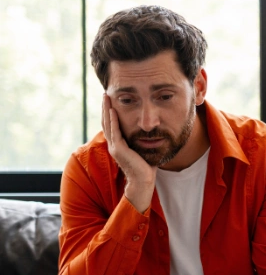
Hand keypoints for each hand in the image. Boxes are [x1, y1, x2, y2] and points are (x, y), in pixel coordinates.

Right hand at [102, 94, 155, 212]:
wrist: (144, 181)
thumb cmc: (146, 166)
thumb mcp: (143, 148)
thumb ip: (143, 139)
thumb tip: (151, 130)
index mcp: (118, 144)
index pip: (111, 124)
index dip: (110, 112)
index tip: (111, 100)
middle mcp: (113, 144)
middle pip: (106, 121)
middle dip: (105, 107)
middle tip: (106, 94)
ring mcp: (114, 147)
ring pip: (108, 124)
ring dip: (107, 110)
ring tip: (106, 97)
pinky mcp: (119, 149)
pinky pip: (115, 131)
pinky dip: (113, 120)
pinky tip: (113, 110)